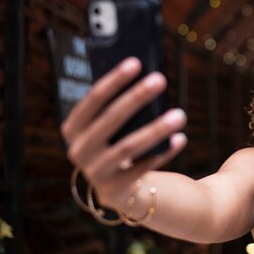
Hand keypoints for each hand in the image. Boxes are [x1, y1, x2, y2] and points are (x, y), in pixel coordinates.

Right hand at [61, 57, 187, 207]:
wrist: (121, 189)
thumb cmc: (121, 144)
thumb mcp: (115, 127)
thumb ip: (122, 107)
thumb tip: (149, 78)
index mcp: (73, 128)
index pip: (93, 99)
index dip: (114, 80)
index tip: (136, 62)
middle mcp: (78, 151)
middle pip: (111, 119)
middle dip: (136, 97)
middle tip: (161, 79)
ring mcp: (95, 173)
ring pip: (128, 146)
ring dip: (156, 128)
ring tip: (180, 114)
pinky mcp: (115, 192)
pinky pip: (143, 168)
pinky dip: (163, 152)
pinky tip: (180, 138)